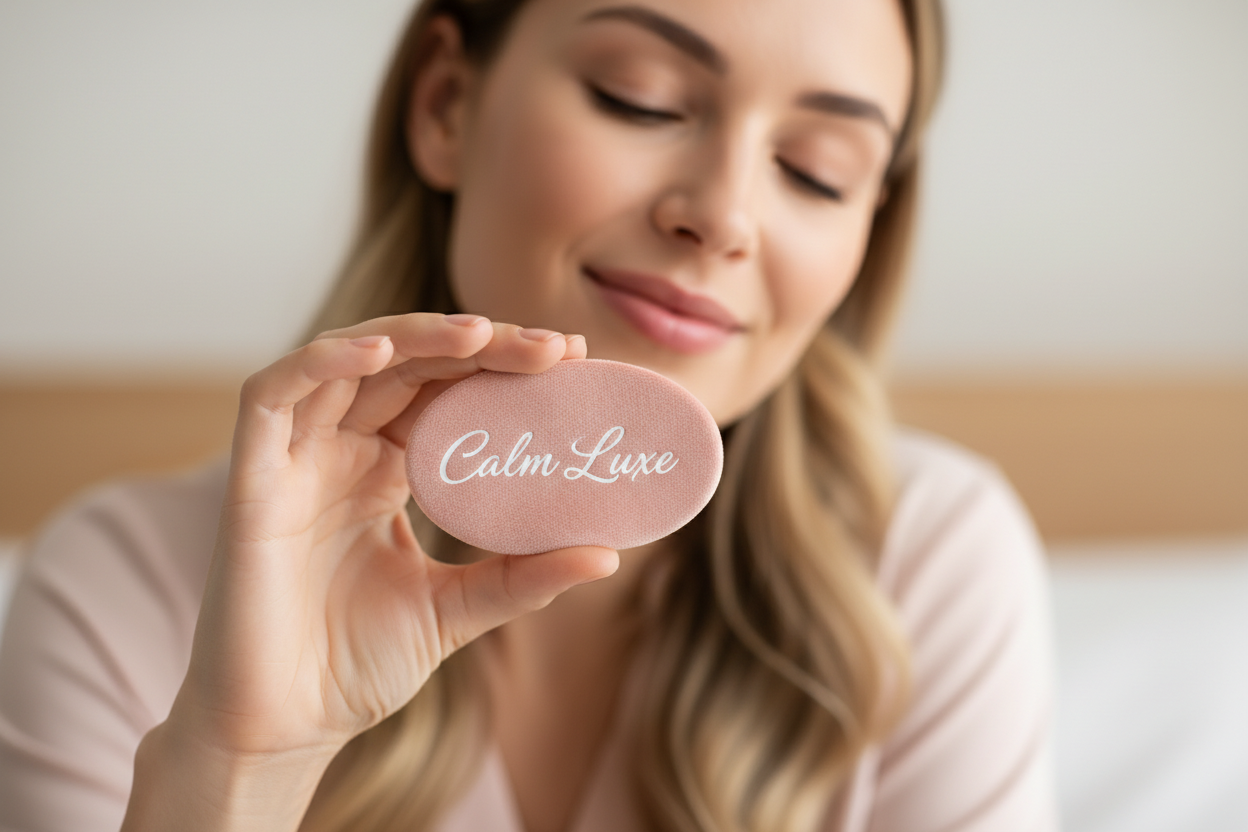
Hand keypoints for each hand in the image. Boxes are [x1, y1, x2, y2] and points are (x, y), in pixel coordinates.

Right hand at [169, 313, 617, 764]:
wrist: (284, 731)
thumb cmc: (356, 668)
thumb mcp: (459, 608)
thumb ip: (523, 576)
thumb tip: (609, 553)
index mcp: (384, 471)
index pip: (445, 391)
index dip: (501, 366)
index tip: (573, 359)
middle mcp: (339, 452)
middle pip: (407, 364)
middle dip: (479, 344)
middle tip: (555, 346)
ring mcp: (293, 461)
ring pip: (345, 361)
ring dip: (412, 336)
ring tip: (482, 332)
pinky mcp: (250, 480)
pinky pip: (271, 395)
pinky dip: (322, 360)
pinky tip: (380, 349)